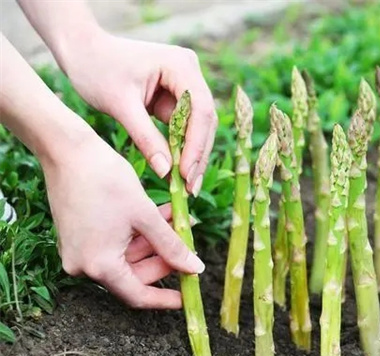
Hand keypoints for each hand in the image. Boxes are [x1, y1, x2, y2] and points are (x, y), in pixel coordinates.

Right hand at [42, 132, 204, 308]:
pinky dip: (138, 233)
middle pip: (134, 275)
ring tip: (179, 218)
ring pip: (128, 256)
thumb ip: (171, 245)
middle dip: (165, 258)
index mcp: (98, 265)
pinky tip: (160, 214)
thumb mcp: (145, 215)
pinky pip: (115, 244)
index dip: (165, 298)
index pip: (137, 295)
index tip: (188, 297)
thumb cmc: (105, 179)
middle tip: (189, 241)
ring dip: (155, 240)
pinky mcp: (79, 236)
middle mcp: (84, 265)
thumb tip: (195, 268)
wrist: (67, 150)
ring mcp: (79, 251)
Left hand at [57, 31, 216, 195]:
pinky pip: (184, 125)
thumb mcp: (120, 105)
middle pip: (205, 119)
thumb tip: (166, 172)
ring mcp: (185, 82)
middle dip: (197, 154)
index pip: (200, 109)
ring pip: (198, 125)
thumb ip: (146, 138)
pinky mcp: (176, 94)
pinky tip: (177, 171)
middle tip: (191, 187)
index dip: (197, 144)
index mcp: (180, 65)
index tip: (186, 173)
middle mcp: (189, 71)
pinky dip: (180, 146)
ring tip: (186, 185)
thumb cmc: (96, 69)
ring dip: (191, 154)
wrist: (81, 50)